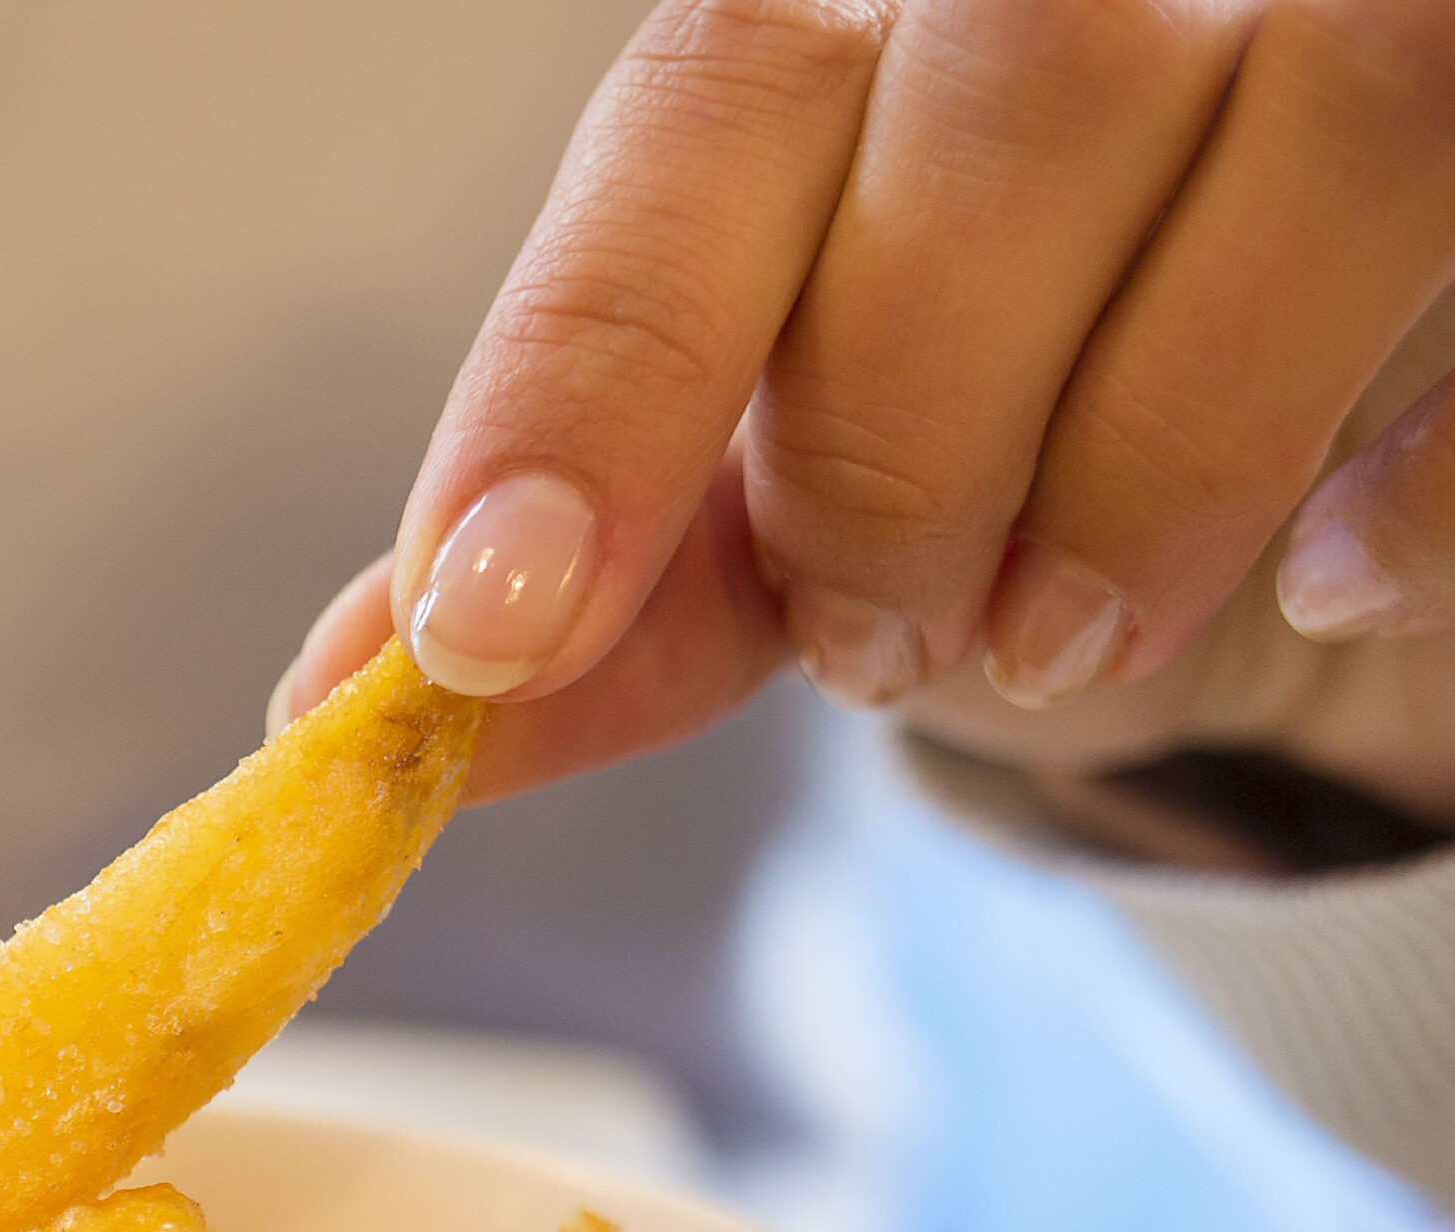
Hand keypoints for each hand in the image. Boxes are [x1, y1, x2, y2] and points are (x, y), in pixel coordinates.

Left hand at [274, 0, 1454, 828]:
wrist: (1259, 434)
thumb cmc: (975, 436)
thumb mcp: (758, 511)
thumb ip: (587, 585)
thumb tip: (333, 713)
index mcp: (854, 26)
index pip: (711, 118)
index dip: (591, 378)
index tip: (490, 623)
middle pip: (1008, 108)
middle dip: (911, 441)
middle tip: (886, 635)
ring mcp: (1338, 12)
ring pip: (1308, 118)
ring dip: (1155, 456)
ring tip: (1061, 631)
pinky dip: (1411, 480)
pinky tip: (1325, 577)